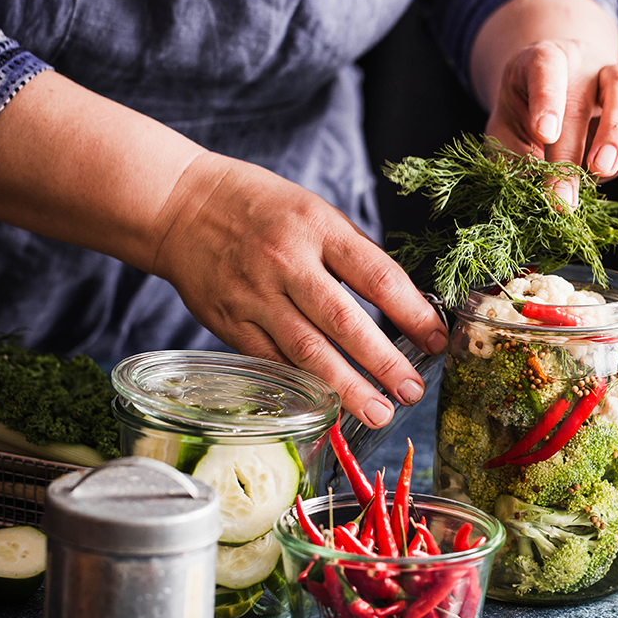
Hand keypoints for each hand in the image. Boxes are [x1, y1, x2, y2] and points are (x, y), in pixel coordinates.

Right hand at [152, 153, 447, 427]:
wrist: (179, 205)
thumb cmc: (260, 207)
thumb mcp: (314, 211)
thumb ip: (353, 255)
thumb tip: (403, 303)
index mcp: (317, 228)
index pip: (376, 276)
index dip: (412, 313)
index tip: (437, 340)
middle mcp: (287, 263)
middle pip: (344, 322)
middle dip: (383, 362)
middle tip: (412, 392)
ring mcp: (255, 296)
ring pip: (307, 352)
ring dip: (347, 388)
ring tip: (378, 413)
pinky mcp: (230, 323)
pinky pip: (273, 362)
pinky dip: (302, 387)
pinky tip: (328, 407)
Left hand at [486, 43, 617, 207]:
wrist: (553, 100)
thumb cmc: (527, 118)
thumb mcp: (507, 134)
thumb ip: (514, 160)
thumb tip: (531, 197)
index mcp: (541, 62)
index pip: (545, 67)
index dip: (547, 98)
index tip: (544, 134)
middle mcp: (581, 64)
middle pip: (586, 91)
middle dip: (576, 146)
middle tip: (566, 193)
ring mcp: (617, 76)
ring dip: (617, 131)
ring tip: (603, 170)